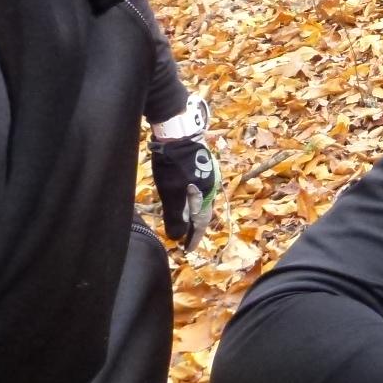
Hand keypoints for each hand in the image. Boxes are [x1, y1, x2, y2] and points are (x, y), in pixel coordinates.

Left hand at [149, 94, 219, 252]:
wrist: (178, 132)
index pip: (201, 223)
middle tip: (186, 237)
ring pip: (201, 201)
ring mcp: (207, 175)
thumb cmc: (174, 165)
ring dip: (193, 214)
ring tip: (183, 221)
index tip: (187, 250)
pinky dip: (191, 201)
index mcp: (206, 196)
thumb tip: (177, 237)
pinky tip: (183, 199)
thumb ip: (176, 217)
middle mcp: (211, 187)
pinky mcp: (200, 166)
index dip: (194, 237)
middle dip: (195, 227)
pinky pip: (197, 191)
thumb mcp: (171, 194)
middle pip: (204, 212)